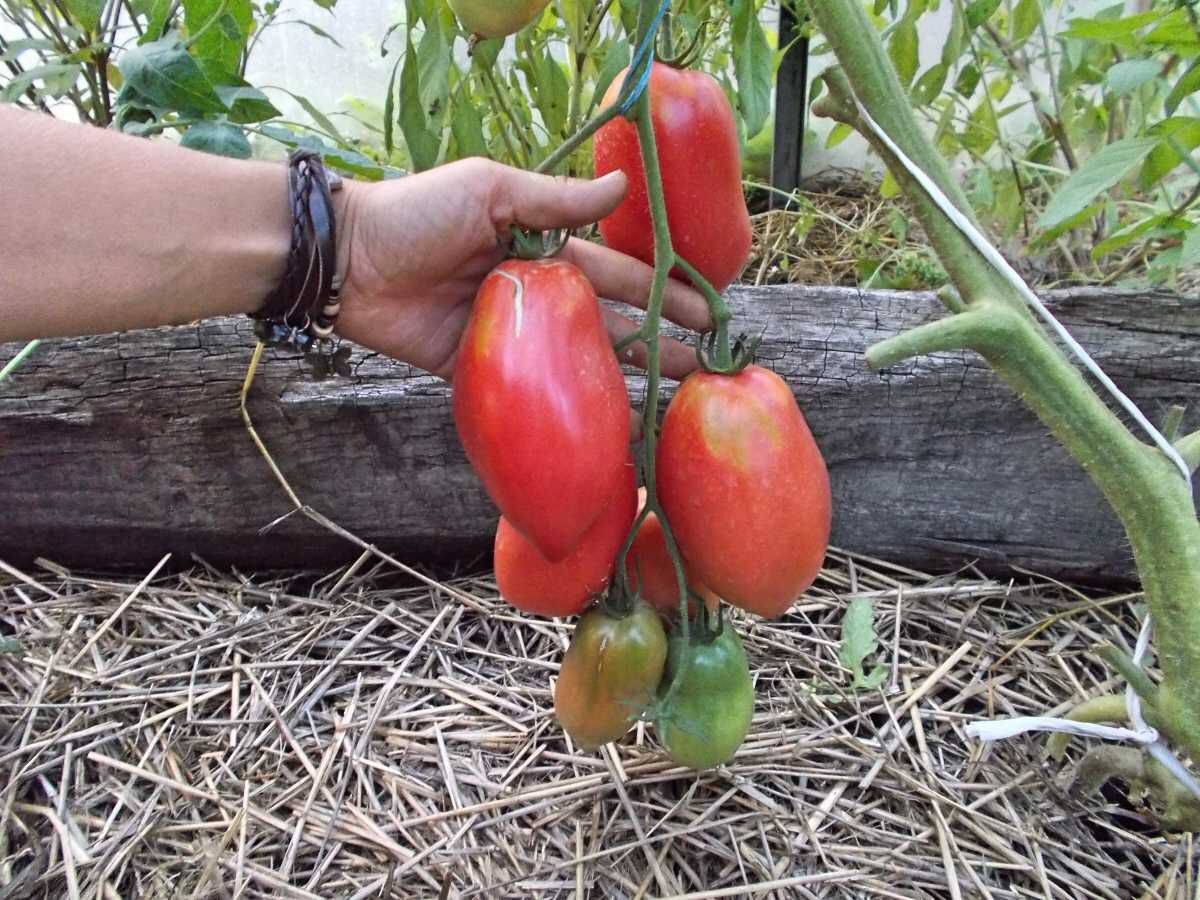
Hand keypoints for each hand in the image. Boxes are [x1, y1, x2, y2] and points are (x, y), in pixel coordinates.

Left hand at [332, 158, 711, 380]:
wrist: (345, 260)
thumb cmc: (418, 213)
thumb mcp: (490, 191)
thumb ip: (556, 200)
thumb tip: (625, 185)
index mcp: (542, 248)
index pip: (616, 273)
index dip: (661, 291)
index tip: (705, 312)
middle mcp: (533, 293)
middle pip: (606, 323)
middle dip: (657, 341)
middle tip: (703, 367)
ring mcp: (509, 337)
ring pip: (576, 362)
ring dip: (621, 379)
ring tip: (667, 401)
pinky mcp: (477, 372)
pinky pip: (528, 393)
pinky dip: (562, 408)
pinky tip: (596, 425)